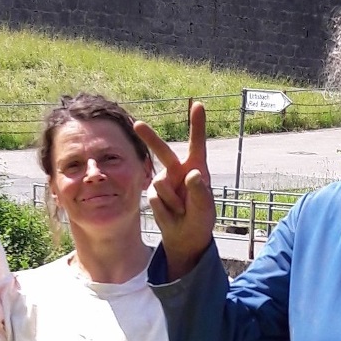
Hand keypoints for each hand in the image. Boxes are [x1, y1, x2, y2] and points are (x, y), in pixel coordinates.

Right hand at [133, 101, 215, 278]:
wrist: (185, 236)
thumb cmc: (200, 219)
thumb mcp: (204, 208)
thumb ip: (200, 192)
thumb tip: (193, 174)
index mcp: (197, 168)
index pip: (197, 144)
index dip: (197, 124)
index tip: (198, 104)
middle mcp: (179, 171)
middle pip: (163, 151)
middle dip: (149, 138)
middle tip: (136, 124)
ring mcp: (165, 180)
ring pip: (161, 184)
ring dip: (172, 201)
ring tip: (181, 211)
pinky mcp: (154, 192)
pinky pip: (155, 197)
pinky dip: (165, 208)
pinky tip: (172, 213)